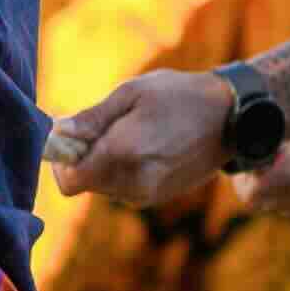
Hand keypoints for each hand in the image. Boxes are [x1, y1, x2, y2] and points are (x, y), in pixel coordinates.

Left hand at [50, 68, 238, 208]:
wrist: (231, 118)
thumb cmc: (179, 96)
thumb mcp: (132, 93)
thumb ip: (91, 118)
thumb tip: (57, 132)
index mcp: (123, 152)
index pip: (69, 180)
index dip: (61, 160)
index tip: (70, 137)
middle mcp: (134, 182)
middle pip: (84, 183)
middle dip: (83, 158)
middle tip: (103, 126)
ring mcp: (148, 194)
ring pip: (103, 187)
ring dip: (103, 164)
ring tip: (130, 132)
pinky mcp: (158, 197)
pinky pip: (123, 188)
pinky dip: (122, 170)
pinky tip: (144, 145)